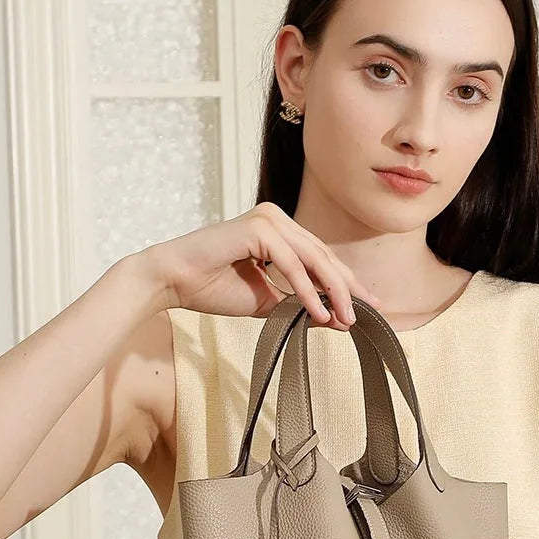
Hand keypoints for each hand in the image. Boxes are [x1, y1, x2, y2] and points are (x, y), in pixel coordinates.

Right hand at [131, 202, 380, 329]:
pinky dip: (306, 290)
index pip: (321, 259)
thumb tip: (336, 319)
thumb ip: (299, 305)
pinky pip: (291, 263)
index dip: (345, 286)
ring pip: (314, 258)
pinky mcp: (257, 228)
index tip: (366, 310)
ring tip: (345, 319)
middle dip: (347, 289)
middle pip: (324, 257)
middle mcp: (276, 219)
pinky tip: (317, 312)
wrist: (172, 283)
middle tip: (366, 316)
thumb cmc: (212, 289)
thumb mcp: (267, 302)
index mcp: (279, 231)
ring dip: (332, 292)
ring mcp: (267, 220)